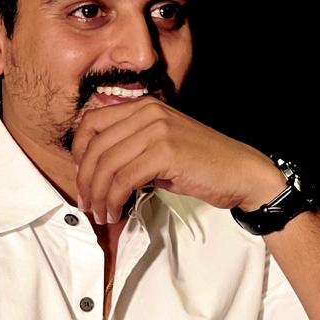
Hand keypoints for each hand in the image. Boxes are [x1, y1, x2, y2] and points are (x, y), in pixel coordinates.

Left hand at [71, 98, 284, 223]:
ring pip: (106, 164)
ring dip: (98, 195)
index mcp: (144, 106)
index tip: (82, 178)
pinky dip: (114, 200)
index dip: (78, 152)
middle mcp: (148, 111)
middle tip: (88, 204)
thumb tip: (95, 169)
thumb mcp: (161, 146)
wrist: (241, 172)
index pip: (91, 122)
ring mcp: (157, 129)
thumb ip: (131, 148)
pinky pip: (124, 179)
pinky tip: (117, 211)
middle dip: (85, 180)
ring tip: (101, 213)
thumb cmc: (201, 164)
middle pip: (95, 146)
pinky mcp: (166, 151)